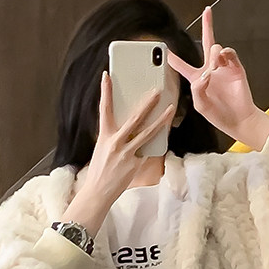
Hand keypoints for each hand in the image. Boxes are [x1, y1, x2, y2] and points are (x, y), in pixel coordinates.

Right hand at [78, 72, 175, 212]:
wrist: (98, 192)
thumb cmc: (100, 170)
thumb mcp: (103, 148)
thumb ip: (115, 135)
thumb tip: (130, 124)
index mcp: (104, 136)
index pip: (104, 109)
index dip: (105, 91)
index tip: (107, 76)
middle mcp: (115, 143)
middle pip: (134, 118)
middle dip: (147, 103)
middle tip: (157, 91)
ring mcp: (127, 154)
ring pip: (148, 133)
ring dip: (161, 120)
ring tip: (170, 109)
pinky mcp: (135, 164)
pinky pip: (148, 150)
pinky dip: (154, 143)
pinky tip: (162, 135)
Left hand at [167, 6, 268, 148]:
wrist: (239, 120)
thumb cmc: (219, 115)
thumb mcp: (201, 106)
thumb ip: (197, 90)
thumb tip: (204, 75)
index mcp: (198, 80)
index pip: (183, 66)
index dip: (175, 59)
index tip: (167, 51)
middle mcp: (210, 70)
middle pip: (207, 43)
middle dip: (207, 26)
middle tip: (207, 11)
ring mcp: (223, 68)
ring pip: (217, 49)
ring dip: (214, 52)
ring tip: (215, 63)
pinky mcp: (236, 69)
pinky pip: (230, 54)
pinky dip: (225, 54)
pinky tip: (222, 60)